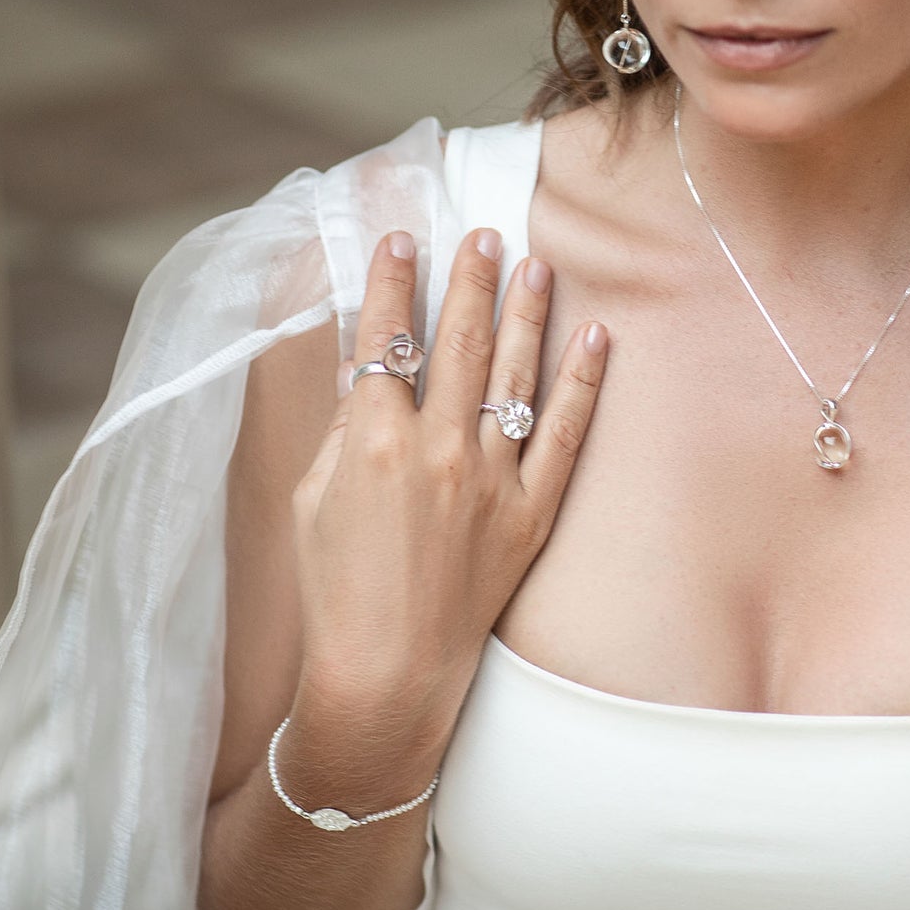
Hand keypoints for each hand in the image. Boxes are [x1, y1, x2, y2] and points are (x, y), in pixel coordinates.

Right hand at [289, 227, 606, 747]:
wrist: (386, 677)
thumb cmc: (335, 590)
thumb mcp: (314, 500)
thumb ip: (344, 429)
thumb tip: (368, 372)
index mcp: (374, 441)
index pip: (385, 340)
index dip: (393, 284)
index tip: (403, 239)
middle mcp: (438, 448)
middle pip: (459, 342)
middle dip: (471, 279)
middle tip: (484, 232)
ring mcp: (491, 478)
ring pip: (515, 374)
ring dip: (526, 312)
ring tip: (535, 263)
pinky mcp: (532, 511)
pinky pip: (565, 434)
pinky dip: (582, 382)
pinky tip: (596, 336)